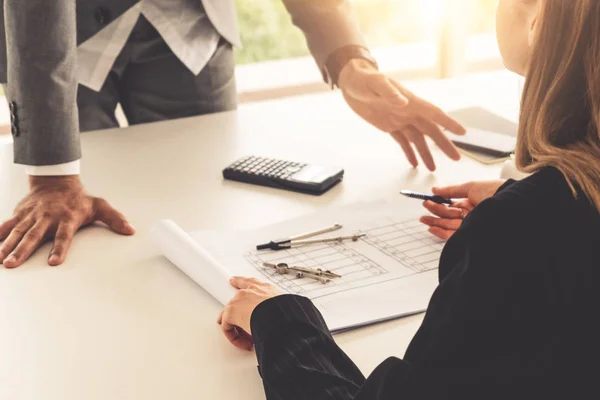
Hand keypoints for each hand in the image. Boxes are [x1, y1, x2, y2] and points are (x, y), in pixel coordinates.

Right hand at [0, 175, 134, 267]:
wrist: (56, 180)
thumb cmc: (79, 199)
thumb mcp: (100, 206)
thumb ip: (115, 219)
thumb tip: (131, 230)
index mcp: (67, 218)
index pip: (64, 236)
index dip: (60, 248)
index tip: (54, 262)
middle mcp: (47, 217)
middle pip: (35, 235)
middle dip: (24, 250)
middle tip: (14, 264)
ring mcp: (32, 215)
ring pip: (18, 231)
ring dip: (8, 246)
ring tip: (1, 261)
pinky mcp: (20, 214)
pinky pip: (6, 225)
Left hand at [217, 276, 282, 350]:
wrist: (282, 318)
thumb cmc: (286, 315)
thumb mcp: (284, 309)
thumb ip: (277, 312)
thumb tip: (280, 324)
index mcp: (265, 288)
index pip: (249, 282)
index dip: (239, 282)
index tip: (233, 281)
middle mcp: (250, 290)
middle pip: (237, 302)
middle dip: (241, 317)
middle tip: (249, 330)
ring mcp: (239, 299)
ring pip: (230, 315)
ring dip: (238, 329)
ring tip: (248, 340)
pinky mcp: (231, 312)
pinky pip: (226, 326)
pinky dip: (234, 337)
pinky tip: (245, 343)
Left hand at [338, 59, 466, 170]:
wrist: (351, 82)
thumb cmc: (363, 79)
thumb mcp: (375, 83)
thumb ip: (389, 92)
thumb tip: (403, 102)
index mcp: (409, 101)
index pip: (433, 113)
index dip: (448, 123)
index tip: (462, 133)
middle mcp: (408, 111)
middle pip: (430, 130)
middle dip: (443, 144)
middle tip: (456, 158)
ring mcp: (399, 119)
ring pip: (418, 139)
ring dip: (426, 153)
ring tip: (432, 169)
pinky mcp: (389, 125)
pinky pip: (402, 141)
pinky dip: (409, 152)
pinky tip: (414, 163)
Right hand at [419, 180, 505, 239]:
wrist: (511, 205)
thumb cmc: (496, 193)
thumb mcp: (471, 187)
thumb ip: (451, 190)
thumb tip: (435, 189)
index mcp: (472, 203)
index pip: (451, 204)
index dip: (439, 202)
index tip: (428, 200)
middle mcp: (472, 215)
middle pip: (448, 215)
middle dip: (435, 211)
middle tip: (424, 207)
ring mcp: (471, 225)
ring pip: (449, 225)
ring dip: (435, 222)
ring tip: (424, 218)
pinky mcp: (471, 235)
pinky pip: (453, 235)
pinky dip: (441, 232)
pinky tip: (432, 228)